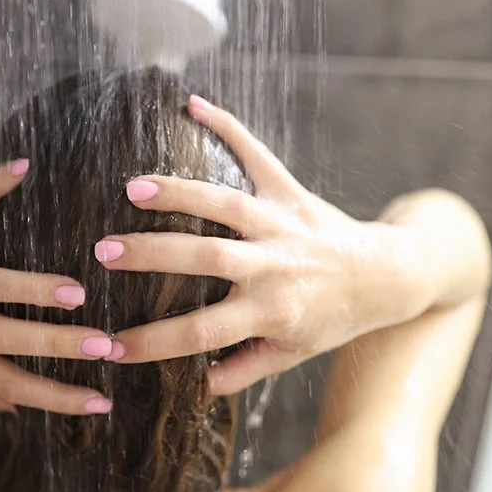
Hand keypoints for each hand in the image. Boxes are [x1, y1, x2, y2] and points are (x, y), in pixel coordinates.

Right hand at [98, 96, 417, 394]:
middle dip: (152, 254)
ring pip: (225, 204)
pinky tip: (192, 104)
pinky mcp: (292, 191)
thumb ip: (243, 369)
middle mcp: (276, 266)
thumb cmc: (333, 319)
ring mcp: (283, 224)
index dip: (153, 342)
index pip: (202, 332)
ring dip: (178, 193)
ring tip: (132, 188)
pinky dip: (228, 126)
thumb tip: (193, 387)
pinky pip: (258, 154)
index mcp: (273, 312)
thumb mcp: (292, 355)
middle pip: (206, 259)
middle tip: (104, 253)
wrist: (388, 277)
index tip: (110, 346)